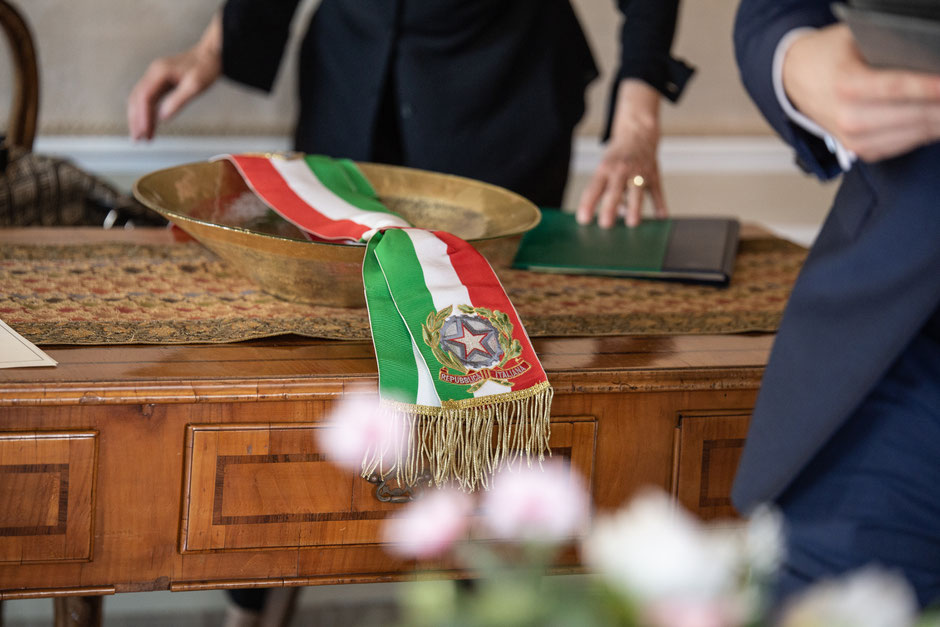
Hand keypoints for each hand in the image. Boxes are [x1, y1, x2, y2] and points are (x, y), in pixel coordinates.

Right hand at [127, 13, 221, 140]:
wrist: (211, 54)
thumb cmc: (206, 68)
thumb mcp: (196, 85)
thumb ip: (178, 100)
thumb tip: (163, 117)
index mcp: (159, 73)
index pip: (144, 98)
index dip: (143, 117)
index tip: (145, 133)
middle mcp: (153, 73)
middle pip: (137, 99)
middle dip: (136, 120)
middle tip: (138, 140)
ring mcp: (155, 76)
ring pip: (139, 99)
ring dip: (138, 117)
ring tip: (141, 137)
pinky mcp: (160, 81)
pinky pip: (147, 97)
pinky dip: (145, 111)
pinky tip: (147, 124)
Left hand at [577, 79, 666, 228]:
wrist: (637, 132)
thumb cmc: (617, 156)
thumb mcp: (605, 169)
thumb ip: (606, 192)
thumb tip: (613, 215)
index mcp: (605, 169)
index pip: (594, 188)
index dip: (588, 204)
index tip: (583, 220)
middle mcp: (621, 170)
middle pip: (614, 191)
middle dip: (610, 208)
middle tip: (605, 225)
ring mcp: (639, 173)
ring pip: (637, 192)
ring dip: (635, 208)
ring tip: (632, 224)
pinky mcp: (654, 175)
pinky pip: (657, 192)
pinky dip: (660, 205)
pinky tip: (661, 218)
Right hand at [784, 24, 939, 161]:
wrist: (796, 80)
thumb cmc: (829, 57)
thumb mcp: (855, 38)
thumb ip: (890, 47)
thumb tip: (929, 58)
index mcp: (846, 84)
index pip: (899, 88)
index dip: (932, 87)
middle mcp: (848, 116)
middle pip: (914, 116)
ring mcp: (853, 138)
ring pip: (915, 133)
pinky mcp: (860, 150)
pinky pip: (905, 145)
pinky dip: (926, 132)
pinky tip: (936, 119)